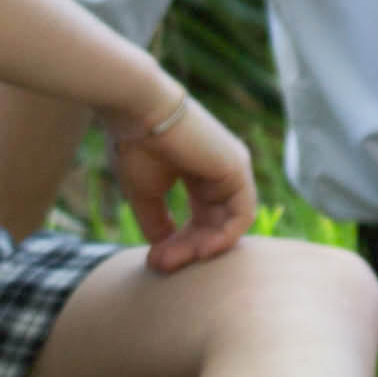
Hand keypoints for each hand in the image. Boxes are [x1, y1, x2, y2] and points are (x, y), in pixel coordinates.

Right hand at [111, 88, 258, 272]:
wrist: (135, 111)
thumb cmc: (136, 144)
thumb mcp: (145, 192)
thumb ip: (157, 221)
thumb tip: (163, 250)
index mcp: (201, 173)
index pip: (200, 220)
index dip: (178, 244)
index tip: (153, 259)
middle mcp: (221, 171)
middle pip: (214, 225)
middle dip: (187, 250)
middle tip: (159, 265)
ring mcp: (233, 169)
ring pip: (227, 224)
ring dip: (202, 248)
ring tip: (174, 260)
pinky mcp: (238, 168)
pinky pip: (242, 216)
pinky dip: (224, 238)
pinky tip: (200, 250)